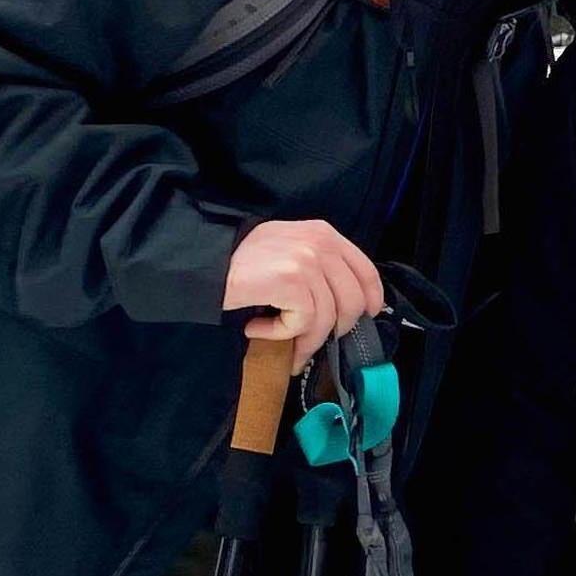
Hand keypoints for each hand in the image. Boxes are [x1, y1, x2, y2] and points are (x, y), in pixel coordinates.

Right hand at [225, 219, 382, 368]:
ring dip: (303, 340)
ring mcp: (307, 262)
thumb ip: (319, 267)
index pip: (365, 270)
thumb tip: (347, 304)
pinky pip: (303, 323)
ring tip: (280, 341)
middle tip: (308, 341)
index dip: (371, 299)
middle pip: (352, 302)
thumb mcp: (288, 250)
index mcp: (323, 233)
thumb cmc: (241, 262)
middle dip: (333, 331)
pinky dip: (279, 333)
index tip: (366, 317)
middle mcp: (320, 244)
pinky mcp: (292, 281)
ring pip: (327, 319)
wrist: (204, 262)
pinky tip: (258, 327)